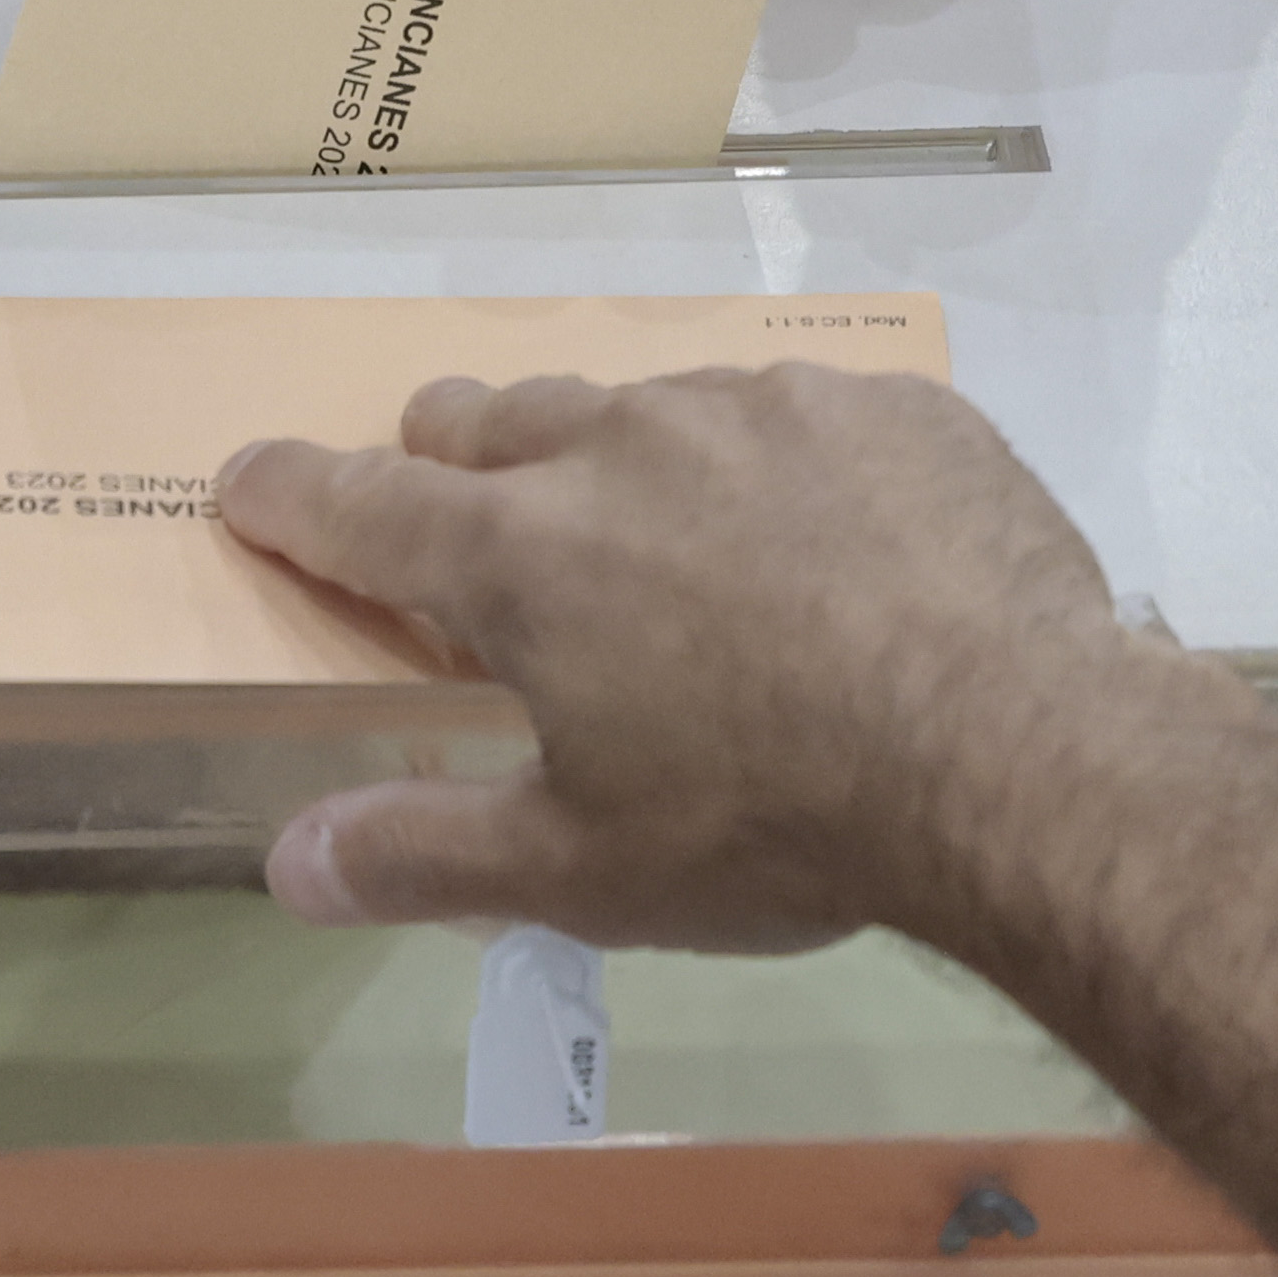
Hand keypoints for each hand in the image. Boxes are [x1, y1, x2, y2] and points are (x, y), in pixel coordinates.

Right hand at [207, 365, 1179, 955]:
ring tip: (664, 534)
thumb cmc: (776, 824)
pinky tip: (824, 540)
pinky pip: (797, 415)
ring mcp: (763, 411)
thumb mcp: (582, 873)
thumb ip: (424, 854)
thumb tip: (287, 865)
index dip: (287, 494)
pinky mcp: (891, 409)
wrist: (1028, 760)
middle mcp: (621, 446)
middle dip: (450, 455)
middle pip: (490, 417)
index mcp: (520, 554)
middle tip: (464, 505)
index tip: (249, 484)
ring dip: (621, 457)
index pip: (356, 501)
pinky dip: (774, 466)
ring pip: (645, 403)